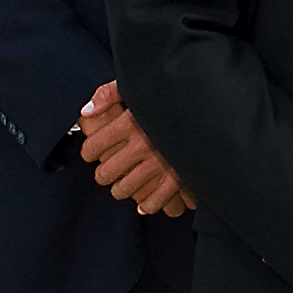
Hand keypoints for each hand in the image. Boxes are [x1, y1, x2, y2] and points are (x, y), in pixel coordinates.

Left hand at [78, 81, 191, 215]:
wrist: (206, 109)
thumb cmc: (169, 98)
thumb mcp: (137, 87)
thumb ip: (108, 93)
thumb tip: (86, 112)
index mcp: (130, 122)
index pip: (92, 148)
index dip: (88, 152)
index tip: (92, 153)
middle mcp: (143, 144)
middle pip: (105, 173)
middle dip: (103, 173)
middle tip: (107, 170)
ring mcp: (160, 163)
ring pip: (123, 190)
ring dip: (120, 189)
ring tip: (123, 183)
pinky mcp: (177, 177)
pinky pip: (153, 202)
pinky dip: (146, 205)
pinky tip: (143, 201)